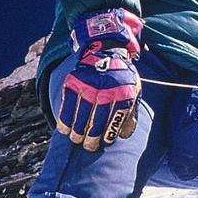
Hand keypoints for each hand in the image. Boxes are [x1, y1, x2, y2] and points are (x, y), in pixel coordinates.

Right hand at [56, 9, 143, 151]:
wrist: (108, 51)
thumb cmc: (122, 77)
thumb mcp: (134, 91)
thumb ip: (130, 112)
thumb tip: (123, 135)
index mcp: (123, 93)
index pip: (114, 119)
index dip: (108, 134)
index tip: (104, 143)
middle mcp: (105, 89)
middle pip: (96, 120)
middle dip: (91, 137)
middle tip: (89, 146)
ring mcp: (88, 85)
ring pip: (80, 114)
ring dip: (77, 131)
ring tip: (76, 139)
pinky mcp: (73, 81)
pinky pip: (67, 104)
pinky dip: (65, 118)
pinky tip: (64, 128)